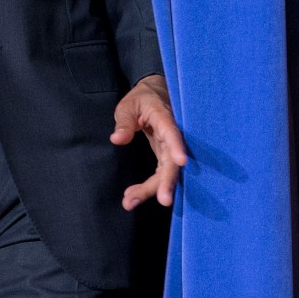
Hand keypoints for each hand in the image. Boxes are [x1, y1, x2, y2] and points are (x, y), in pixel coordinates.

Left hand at [110, 74, 186, 208]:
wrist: (156, 95)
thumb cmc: (142, 99)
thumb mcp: (128, 105)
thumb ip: (124, 122)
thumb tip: (117, 140)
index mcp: (164, 117)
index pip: (172, 132)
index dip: (176, 146)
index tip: (181, 161)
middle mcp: (171, 136)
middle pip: (173, 161)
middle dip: (168, 182)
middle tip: (164, 201)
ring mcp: (170, 148)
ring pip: (166, 172)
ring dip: (151, 190)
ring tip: (129, 202)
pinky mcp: (165, 156)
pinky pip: (160, 174)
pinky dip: (148, 187)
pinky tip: (132, 196)